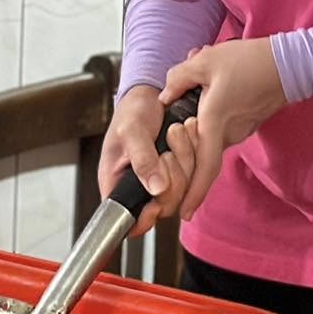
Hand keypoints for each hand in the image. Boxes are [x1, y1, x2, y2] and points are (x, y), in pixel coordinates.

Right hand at [98, 86, 198, 238]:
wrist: (151, 94)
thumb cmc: (132, 111)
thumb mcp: (131, 131)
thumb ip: (142, 159)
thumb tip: (156, 189)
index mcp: (117, 183)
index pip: (127, 218)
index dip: (143, 219)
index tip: (156, 204)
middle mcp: (139, 187)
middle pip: (164, 206)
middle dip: (173, 177)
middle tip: (168, 150)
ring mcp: (160, 181)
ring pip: (183, 191)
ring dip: (186, 159)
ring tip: (178, 131)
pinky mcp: (178, 172)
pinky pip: (194, 176)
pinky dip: (195, 154)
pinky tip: (190, 132)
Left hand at [161, 39, 287, 219]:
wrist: (290, 64)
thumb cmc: (250, 62)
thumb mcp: (205, 61)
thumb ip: (178, 78)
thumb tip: (165, 96)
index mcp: (214, 122)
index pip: (204, 169)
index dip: (193, 194)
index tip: (184, 213)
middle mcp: (229, 134)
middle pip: (201, 155)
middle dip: (185, 145)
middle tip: (175, 127)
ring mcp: (240, 131)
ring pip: (210, 139)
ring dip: (198, 126)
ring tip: (196, 94)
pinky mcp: (247, 124)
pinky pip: (221, 129)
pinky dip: (210, 120)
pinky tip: (210, 94)